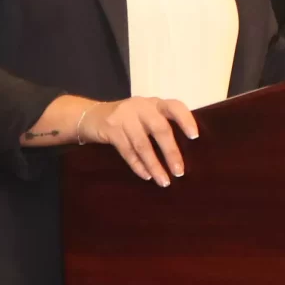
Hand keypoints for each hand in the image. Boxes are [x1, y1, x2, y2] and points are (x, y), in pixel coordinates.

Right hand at [79, 97, 200, 186]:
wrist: (90, 116)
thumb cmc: (126, 120)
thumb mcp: (144, 116)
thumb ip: (161, 125)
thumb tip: (183, 154)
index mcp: (154, 103)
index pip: (174, 106)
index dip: (186, 120)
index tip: (194, 136)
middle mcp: (141, 106)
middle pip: (160, 129)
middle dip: (171, 152)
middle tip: (179, 172)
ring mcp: (124, 116)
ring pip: (142, 143)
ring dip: (154, 164)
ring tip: (164, 181)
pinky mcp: (110, 129)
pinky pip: (127, 150)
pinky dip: (137, 165)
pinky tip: (146, 176)